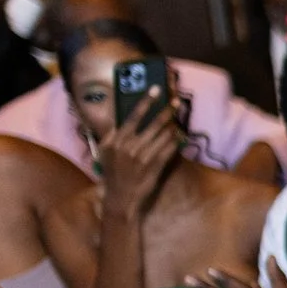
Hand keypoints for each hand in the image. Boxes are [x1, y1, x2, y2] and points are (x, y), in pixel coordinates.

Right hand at [96, 91, 179, 216]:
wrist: (120, 197)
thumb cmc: (113, 173)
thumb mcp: (105, 151)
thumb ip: (111, 134)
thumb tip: (118, 119)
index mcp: (116, 140)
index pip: (132, 116)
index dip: (145, 102)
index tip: (155, 90)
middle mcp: (129, 146)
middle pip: (153, 123)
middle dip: (166, 111)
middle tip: (176, 102)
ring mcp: (143, 156)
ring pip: (163, 135)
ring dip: (173, 126)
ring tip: (179, 118)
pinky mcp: (155, 166)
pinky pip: (169, 149)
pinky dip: (176, 141)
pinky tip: (181, 135)